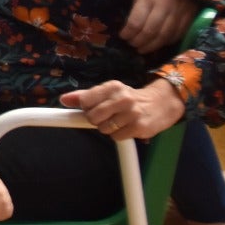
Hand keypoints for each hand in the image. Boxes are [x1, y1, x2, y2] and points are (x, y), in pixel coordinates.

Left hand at [60, 79, 184, 140]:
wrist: (160, 104)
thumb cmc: (128, 98)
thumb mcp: (109, 92)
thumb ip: (86, 96)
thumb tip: (64, 99)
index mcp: (112, 87)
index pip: (85, 100)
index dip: (85, 108)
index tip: (91, 108)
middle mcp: (122, 98)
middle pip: (92, 117)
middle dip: (95, 120)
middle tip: (106, 116)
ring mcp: (131, 113)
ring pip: (103, 128)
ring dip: (107, 128)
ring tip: (118, 121)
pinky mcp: (138, 127)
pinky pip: (116, 137)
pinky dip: (118, 135)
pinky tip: (126, 127)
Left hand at [120, 0, 197, 53]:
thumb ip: (135, 7)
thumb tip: (128, 28)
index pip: (136, 21)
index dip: (128, 33)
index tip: (123, 36)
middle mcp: (166, 4)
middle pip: (150, 31)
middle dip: (139, 42)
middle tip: (132, 45)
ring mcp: (180, 12)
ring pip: (164, 36)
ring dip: (152, 46)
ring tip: (142, 49)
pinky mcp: (191, 17)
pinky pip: (177, 35)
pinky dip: (166, 42)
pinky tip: (158, 44)